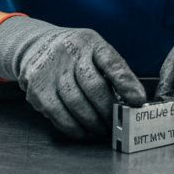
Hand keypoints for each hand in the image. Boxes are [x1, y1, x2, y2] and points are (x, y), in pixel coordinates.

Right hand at [0, 16, 145, 138]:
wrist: (34, 47)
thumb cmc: (74, 55)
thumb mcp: (94, 51)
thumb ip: (112, 71)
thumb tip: (132, 101)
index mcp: (89, 42)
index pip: (110, 62)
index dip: (126, 83)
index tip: (138, 101)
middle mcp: (68, 52)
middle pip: (93, 86)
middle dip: (109, 110)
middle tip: (118, 123)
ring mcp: (50, 70)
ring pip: (76, 103)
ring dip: (93, 122)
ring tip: (103, 130)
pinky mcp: (37, 89)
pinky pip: (58, 114)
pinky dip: (75, 128)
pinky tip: (84, 132)